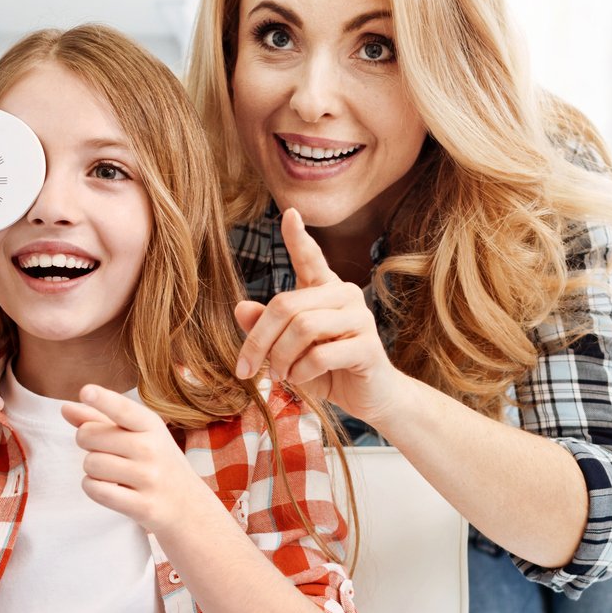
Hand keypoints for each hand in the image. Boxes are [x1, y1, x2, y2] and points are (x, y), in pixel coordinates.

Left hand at [62, 384, 203, 534]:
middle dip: (87, 443)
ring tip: (113, 474)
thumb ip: (100, 420)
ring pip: (90, 464)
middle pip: (89, 435)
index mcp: (151, 426)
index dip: (102, 400)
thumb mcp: (137, 435)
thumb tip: (65, 408)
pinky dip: (93, 488)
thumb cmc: (156, 464)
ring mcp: (148, 478)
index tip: (86, 391)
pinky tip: (109, 488)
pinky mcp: (142, 505)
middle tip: (106, 451)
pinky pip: (95, 489)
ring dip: (92, 470)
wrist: (189, 506)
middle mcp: (151, 449)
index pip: (122, 409)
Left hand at [232, 207, 405, 425]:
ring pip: (303, 327)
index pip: (310, 258)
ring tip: (279, 375)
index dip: (298, 237)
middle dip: (259, 339)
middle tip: (246, 368)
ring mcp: (360, 318)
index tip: (289, 214)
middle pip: (286, 305)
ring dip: (280, 358)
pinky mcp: (369, 346)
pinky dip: (301, 372)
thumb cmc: (328, 370)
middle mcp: (345, 296)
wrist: (370, 398)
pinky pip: (321, 354)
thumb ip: (266, 329)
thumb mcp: (288, 351)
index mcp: (325, 290)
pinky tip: (300, 380)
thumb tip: (240, 308)